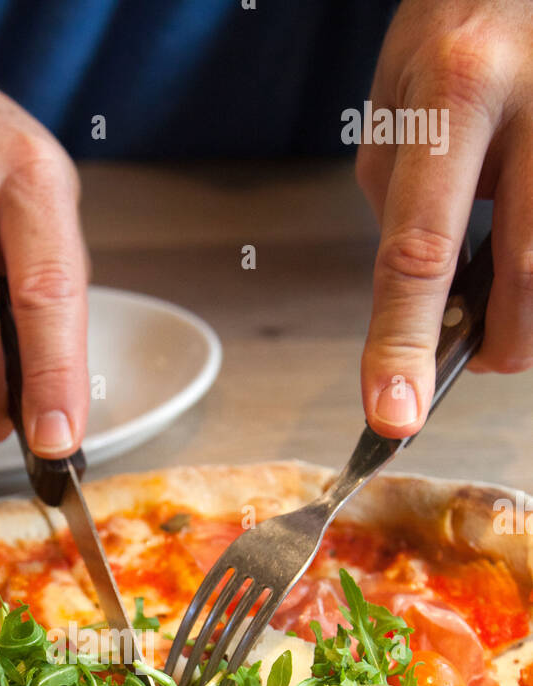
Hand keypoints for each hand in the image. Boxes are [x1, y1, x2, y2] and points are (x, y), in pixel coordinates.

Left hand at [356, 0, 532, 436]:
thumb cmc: (458, 15)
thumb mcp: (400, 93)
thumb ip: (401, 196)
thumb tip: (418, 295)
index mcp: (458, 90)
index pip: (420, 249)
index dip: (403, 345)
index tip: (393, 418)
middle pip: (527, 278)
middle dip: (499, 344)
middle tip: (479, 356)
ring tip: (507, 286)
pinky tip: (524, 257)